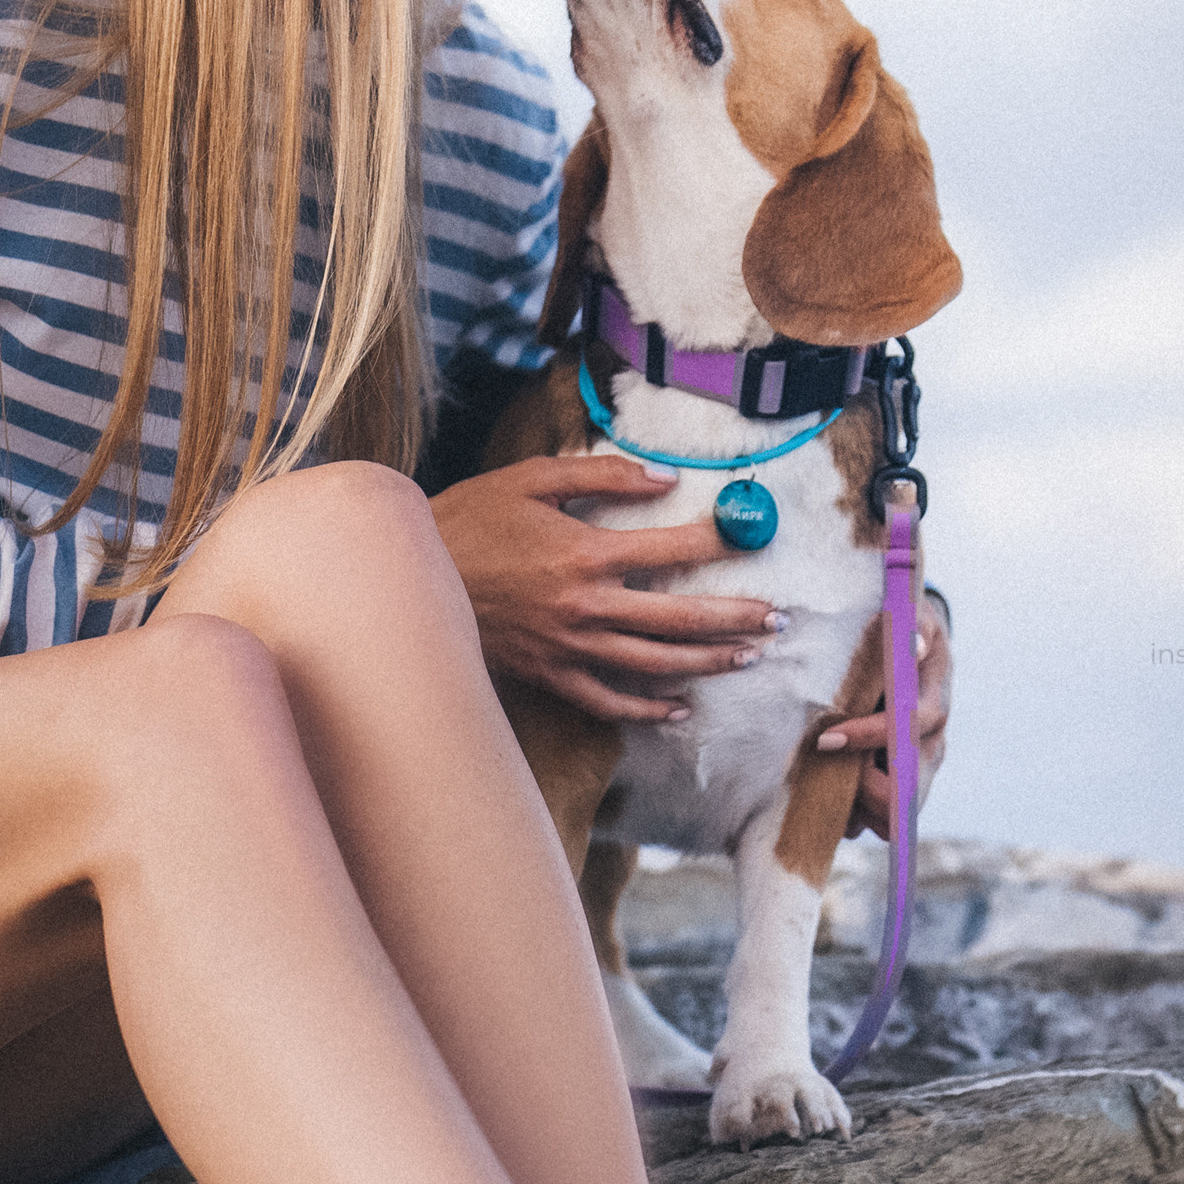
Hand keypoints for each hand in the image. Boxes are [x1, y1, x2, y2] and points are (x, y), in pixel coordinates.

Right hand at [430, 456, 778, 722]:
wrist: (405, 579)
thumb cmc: (469, 520)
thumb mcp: (531, 479)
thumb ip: (602, 474)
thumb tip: (664, 479)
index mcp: (585, 552)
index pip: (671, 548)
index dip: (718, 541)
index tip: (751, 534)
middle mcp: (586, 606)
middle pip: (679, 617)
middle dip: (735, 617)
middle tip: (778, 618)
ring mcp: (570, 647)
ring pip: (655, 663)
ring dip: (708, 661)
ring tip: (748, 656)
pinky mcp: (550, 674)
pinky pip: (609, 701)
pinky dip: (648, 709)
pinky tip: (680, 706)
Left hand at [814, 594, 951, 839]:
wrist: (909, 651)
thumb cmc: (902, 633)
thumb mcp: (912, 616)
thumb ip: (913, 625)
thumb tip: (913, 644)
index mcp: (931, 705)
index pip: (908, 730)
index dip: (869, 738)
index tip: (826, 739)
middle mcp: (929, 748)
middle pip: (907, 795)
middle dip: (863, 790)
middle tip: (826, 765)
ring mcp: (915, 774)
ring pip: (891, 819)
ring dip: (853, 807)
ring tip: (821, 776)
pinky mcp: (896, 789)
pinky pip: (874, 823)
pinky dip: (848, 816)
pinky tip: (823, 789)